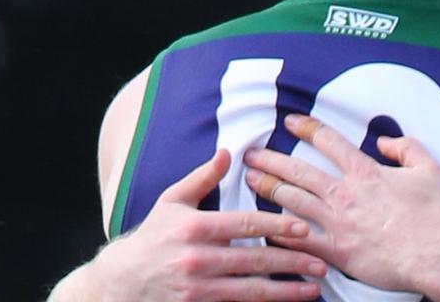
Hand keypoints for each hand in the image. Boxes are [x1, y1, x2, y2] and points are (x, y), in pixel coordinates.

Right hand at [88, 149, 327, 301]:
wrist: (118, 284)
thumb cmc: (151, 238)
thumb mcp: (171, 202)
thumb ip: (202, 178)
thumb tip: (229, 152)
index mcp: (194, 227)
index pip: (244, 224)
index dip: (277, 225)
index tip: (304, 228)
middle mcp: (196, 259)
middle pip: (254, 259)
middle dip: (292, 262)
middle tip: (322, 263)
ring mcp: (195, 289)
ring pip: (249, 291)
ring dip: (285, 292)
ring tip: (314, 290)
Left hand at [244, 114, 439, 292]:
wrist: (435, 253)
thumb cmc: (435, 215)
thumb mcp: (430, 170)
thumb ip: (407, 149)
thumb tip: (387, 141)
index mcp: (366, 172)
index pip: (330, 143)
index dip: (308, 128)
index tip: (291, 122)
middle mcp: (345, 194)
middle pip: (299, 170)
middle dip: (271, 159)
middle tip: (252, 152)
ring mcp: (337, 223)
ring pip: (292, 201)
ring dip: (268, 188)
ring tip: (250, 180)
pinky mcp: (336, 251)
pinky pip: (300, 241)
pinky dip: (280, 233)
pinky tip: (265, 227)